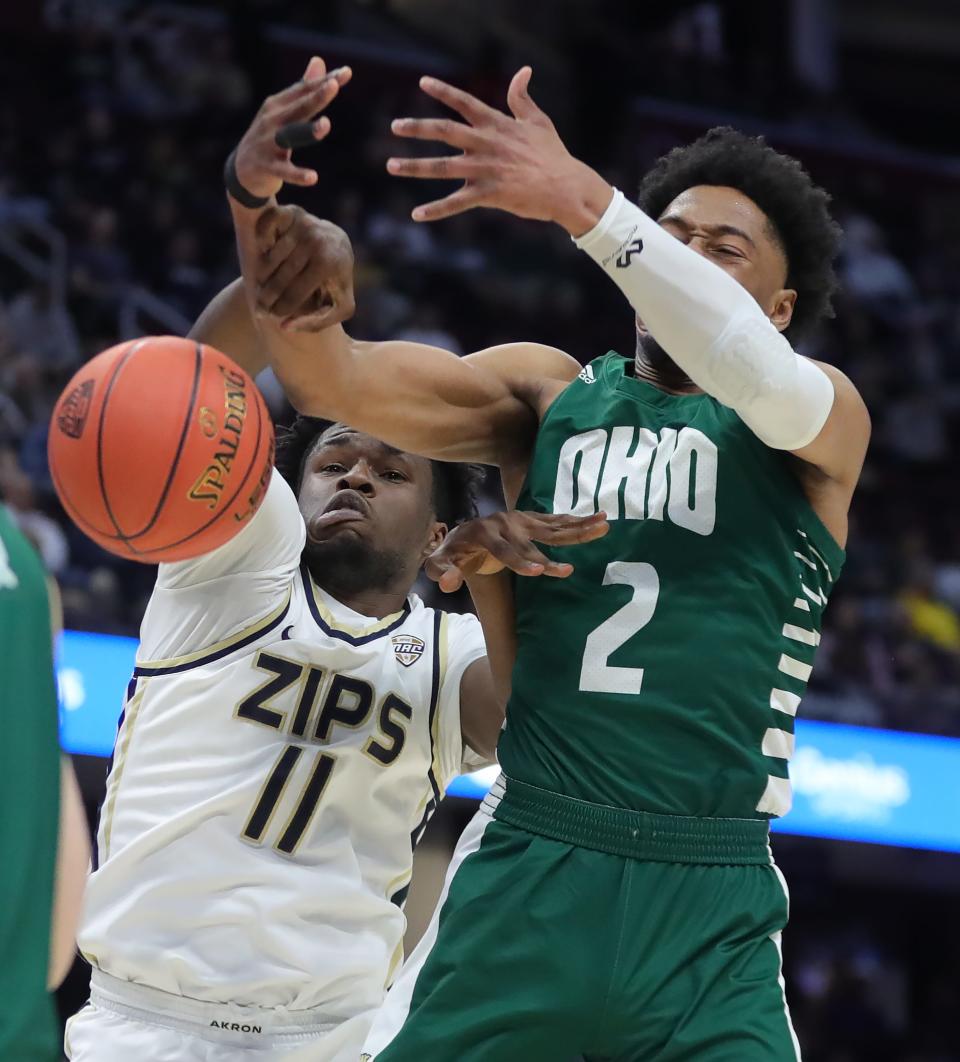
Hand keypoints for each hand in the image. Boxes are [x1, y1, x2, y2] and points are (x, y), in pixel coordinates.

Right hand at [233, 56, 351, 200]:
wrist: (242, 170)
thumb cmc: (268, 137)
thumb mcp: (283, 111)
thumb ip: (303, 90)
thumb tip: (319, 61)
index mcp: (278, 105)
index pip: (304, 91)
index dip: (324, 82)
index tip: (346, 73)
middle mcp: (273, 121)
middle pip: (299, 108)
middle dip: (316, 96)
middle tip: (333, 86)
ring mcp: (269, 143)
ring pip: (291, 136)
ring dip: (308, 130)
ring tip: (326, 124)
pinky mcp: (268, 167)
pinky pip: (285, 171)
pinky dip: (298, 174)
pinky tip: (313, 178)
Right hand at [253, 205, 355, 329]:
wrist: (338, 245)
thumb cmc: (335, 281)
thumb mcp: (338, 307)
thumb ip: (316, 322)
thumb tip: (285, 326)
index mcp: (328, 264)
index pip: (296, 292)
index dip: (281, 308)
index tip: (272, 317)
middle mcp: (317, 240)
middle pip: (281, 276)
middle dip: (268, 296)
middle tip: (259, 307)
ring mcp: (304, 223)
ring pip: (271, 256)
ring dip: (262, 274)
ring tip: (261, 286)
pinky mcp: (292, 211)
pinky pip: (266, 227)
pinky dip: (261, 240)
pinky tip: (265, 254)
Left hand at [386, 67, 612, 233]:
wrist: (566, 187)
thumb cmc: (553, 154)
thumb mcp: (539, 120)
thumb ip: (522, 97)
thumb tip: (523, 71)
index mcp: (496, 125)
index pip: (464, 102)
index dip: (443, 91)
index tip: (422, 82)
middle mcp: (486, 144)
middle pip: (444, 131)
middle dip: (417, 128)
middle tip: (394, 126)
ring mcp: (485, 170)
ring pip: (442, 167)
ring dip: (414, 166)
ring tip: (391, 166)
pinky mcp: (488, 195)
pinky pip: (456, 203)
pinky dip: (435, 210)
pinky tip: (416, 214)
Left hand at [425, 510, 608, 592]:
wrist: (464, 530)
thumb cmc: (454, 551)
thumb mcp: (440, 562)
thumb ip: (442, 572)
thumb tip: (448, 582)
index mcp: (485, 534)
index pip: (504, 550)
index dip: (519, 562)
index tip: (537, 572)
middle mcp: (507, 523)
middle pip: (536, 538)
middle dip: (557, 550)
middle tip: (571, 568)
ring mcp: (522, 519)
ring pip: (554, 526)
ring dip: (579, 527)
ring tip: (603, 524)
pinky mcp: (532, 520)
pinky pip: (557, 522)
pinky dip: (577, 521)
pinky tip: (597, 520)